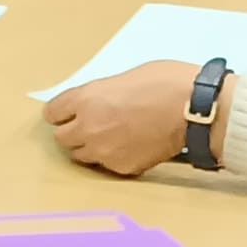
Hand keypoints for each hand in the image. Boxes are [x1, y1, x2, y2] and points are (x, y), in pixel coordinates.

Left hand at [43, 61, 204, 178]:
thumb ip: (101, 94)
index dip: (62, 112)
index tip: (69, 113)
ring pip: (82, 156)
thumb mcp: (124, 78)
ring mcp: (104, 151)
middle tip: (93, 126)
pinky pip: (107, 166)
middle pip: (62, 138)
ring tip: (113, 137)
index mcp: (86, 99)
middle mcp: (88, 127)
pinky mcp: (121, 168)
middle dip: (74, 131)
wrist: (195, 109)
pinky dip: (115, 158)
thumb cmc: (166, 83)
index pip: (52, 113)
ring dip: (91, 147)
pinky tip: (132, 146)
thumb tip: (96, 103)